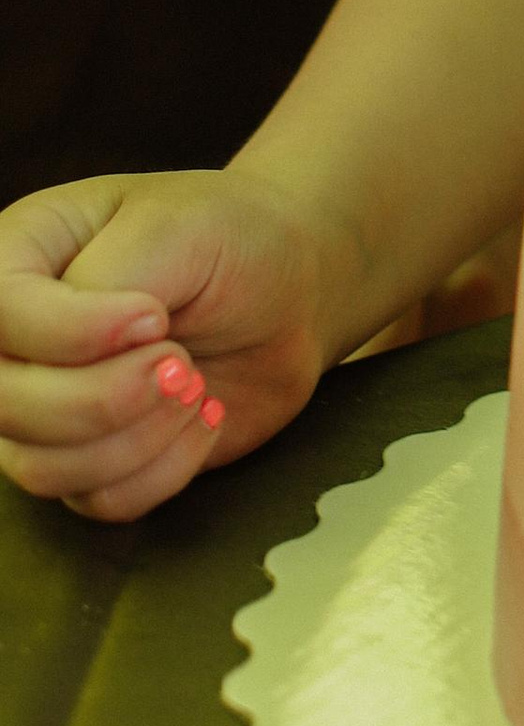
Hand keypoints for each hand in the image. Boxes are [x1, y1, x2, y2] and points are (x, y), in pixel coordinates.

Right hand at [0, 171, 347, 520]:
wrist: (292, 289)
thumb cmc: (233, 237)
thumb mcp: (176, 224)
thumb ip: (110, 275)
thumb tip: (81, 347)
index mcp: (21, 254)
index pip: (0, 313)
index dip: (71, 334)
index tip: (156, 318)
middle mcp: (17, 339)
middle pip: (9, 404)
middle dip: (107, 396)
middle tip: (181, 362)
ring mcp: (46, 406)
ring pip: (42, 466)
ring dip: (138, 437)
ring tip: (195, 384)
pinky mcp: (90, 459)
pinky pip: (96, 500)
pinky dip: (161, 470)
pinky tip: (204, 418)